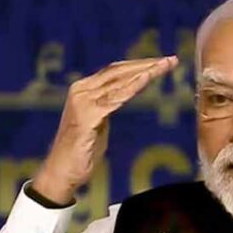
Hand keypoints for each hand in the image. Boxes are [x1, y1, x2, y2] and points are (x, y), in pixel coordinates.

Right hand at [33, 56, 178, 204]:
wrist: (61, 172)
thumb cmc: (81, 151)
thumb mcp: (99, 122)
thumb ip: (108, 106)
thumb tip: (124, 95)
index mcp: (83, 89)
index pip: (116, 71)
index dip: (140, 65)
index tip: (162, 63)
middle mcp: (81, 90)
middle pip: (119, 71)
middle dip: (147, 64)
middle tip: (171, 60)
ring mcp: (83, 102)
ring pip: (120, 81)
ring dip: (146, 73)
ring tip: (166, 66)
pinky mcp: (87, 116)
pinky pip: (115, 99)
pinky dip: (133, 87)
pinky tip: (148, 80)